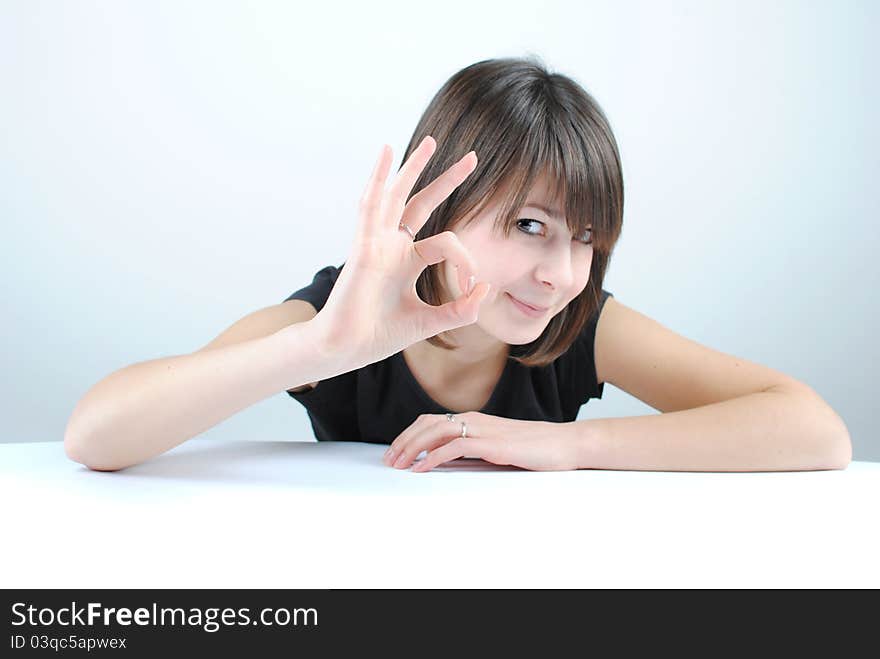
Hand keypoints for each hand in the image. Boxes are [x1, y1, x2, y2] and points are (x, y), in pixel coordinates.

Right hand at [308, 136, 491, 371]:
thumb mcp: (431, 322)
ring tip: (432, 142)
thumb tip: (486, 287)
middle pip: (421, 203)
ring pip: (397, 195)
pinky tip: (386, 153)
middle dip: (446, 180)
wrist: (345, 350)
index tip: (473, 286)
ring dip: (413, 167)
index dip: (466, 261)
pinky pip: (371, 205)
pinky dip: (378, 177)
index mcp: (405, 261)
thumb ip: (461, 309)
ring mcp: (376, 243)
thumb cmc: (379, 335)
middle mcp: (391, 246)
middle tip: (473, 158)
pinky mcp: (363, 246)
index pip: (445, 243)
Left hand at [382, 412, 580, 471]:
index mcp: (474, 419)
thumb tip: (448, 463)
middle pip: (427, 424)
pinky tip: (421, 468)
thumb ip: (474, 451)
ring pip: (435, 432)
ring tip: (397, 464)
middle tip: (388, 460)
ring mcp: (482, 430)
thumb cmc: (534, 448)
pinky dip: (432, 457)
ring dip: (411, 448)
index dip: (409, 434)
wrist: (564, 444)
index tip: (395, 451)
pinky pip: (453, 447)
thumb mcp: (497, 448)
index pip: (431, 421)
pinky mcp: (491, 444)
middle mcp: (474, 419)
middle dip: (403, 441)